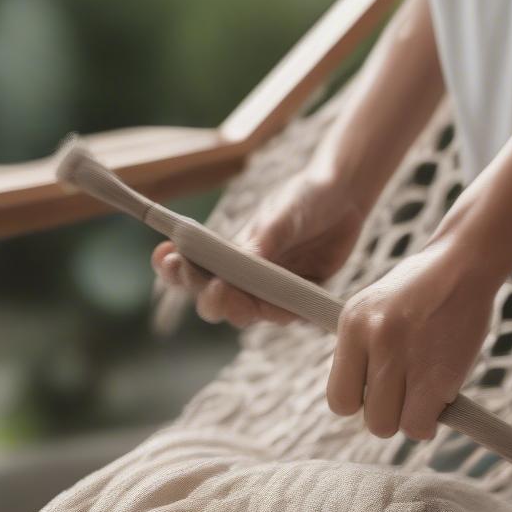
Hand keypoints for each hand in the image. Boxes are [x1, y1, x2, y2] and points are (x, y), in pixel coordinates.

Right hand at [151, 172, 365, 327]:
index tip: (167, 259)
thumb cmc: (303, 198)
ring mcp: (269, 290)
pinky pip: (288, 314)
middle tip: (214, 290)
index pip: (191, 269)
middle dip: (210, 298)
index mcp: (225, 252)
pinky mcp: (298, 298)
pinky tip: (285, 311)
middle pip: (216, 299)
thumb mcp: (281, 215)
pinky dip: (284, 314)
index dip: (175, 271)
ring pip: (248, 312)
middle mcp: (242, 276)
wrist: (344, 196)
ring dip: (242, 310)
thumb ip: (263, 241)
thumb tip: (242, 262)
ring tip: (241, 303)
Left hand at [326, 234, 499, 440]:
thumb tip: (360, 397)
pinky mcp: (436, 374)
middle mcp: (373, 339)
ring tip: (426, 394)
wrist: (465, 262)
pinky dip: (429, 423)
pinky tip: (441, 400)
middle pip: (366, 417)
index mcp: (352, 324)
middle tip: (408, 394)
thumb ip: (363, 349)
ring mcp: (404, 357)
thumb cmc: (422, 289)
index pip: (339, 397)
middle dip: (388, 414)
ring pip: (390, 426)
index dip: (360, 402)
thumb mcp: (376, 308)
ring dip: (410, 419)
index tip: (380, 391)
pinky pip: (418, 426)